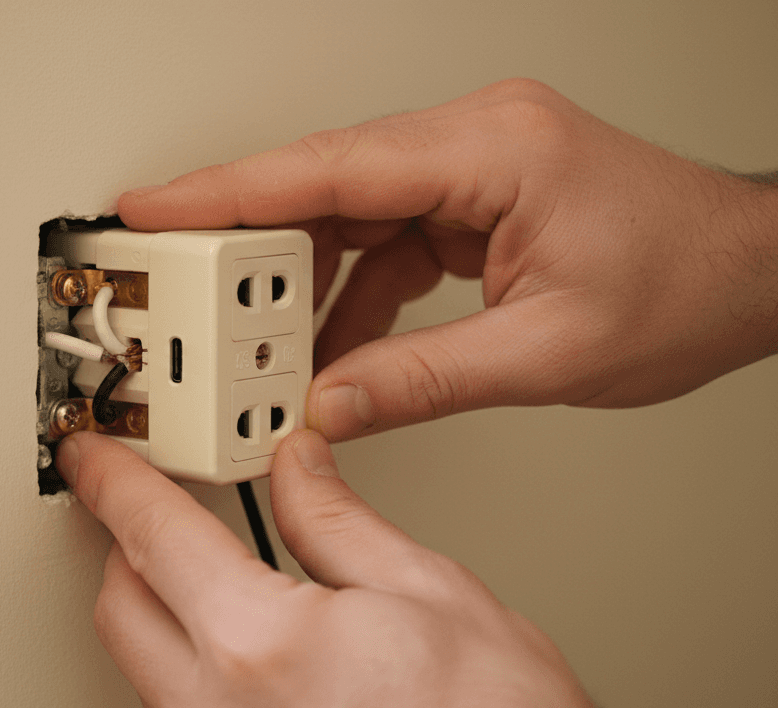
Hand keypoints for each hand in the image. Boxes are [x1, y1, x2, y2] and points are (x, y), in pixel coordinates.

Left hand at [59, 430, 645, 707]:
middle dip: (130, 543)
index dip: (114, 480)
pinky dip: (185, 662)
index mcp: (259, 648)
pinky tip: (236, 637)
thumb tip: (294, 467)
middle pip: (118, 604)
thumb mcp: (425, 589)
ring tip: (209, 565)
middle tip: (163, 501)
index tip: (94, 457)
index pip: (151, 536)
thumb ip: (333, 519)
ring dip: (157, 606)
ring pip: (139, 664)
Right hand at [118, 78, 777, 441]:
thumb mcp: (548, 351)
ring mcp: (467, 166)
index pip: (329, 166)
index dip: (226, 189)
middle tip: (181, 294)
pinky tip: (325, 345)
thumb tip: (328, 403)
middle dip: (246, 244)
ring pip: (343, 214)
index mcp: (490, 150)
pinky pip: (379, 239)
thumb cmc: (684, 285)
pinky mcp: (468, 198)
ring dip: (296, 279)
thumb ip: (422, 380)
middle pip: (321, 185)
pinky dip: (345, 292)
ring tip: (251, 341)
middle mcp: (471, 141)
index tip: (153, 208)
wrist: (750, 273)